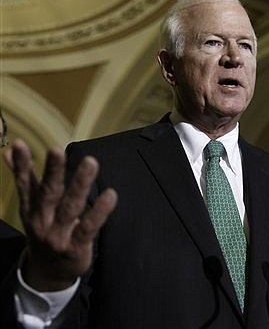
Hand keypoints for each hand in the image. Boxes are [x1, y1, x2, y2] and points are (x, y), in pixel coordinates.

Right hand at [3, 139, 116, 291]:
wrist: (48, 273)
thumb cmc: (44, 230)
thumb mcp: (31, 207)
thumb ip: (25, 179)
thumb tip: (7, 152)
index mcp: (31, 209)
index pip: (25, 184)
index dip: (21, 165)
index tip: (20, 144)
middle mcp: (42, 221)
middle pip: (48, 193)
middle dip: (52, 171)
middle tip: (56, 149)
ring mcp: (58, 235)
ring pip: (70, 207)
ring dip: (80, 184)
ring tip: (90, 162)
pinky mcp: (76, 247)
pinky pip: (89, 227)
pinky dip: (99, 212)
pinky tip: (110, 195)